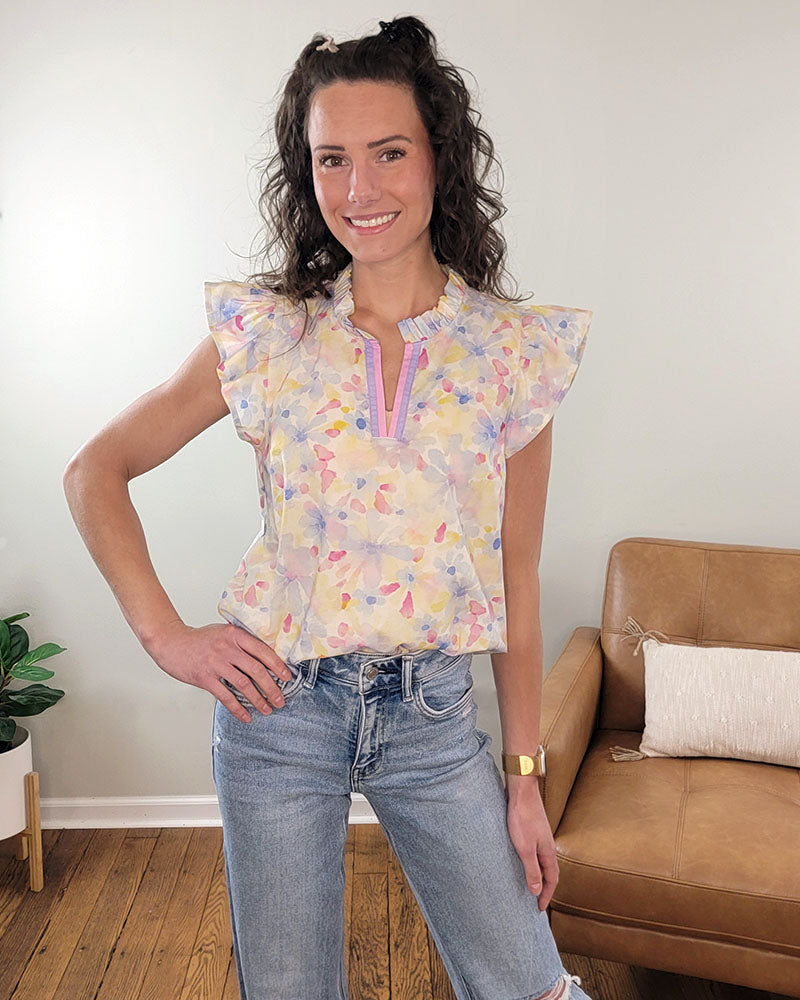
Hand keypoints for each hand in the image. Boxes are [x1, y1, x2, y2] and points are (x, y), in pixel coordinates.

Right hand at [143, 621, 292, 722]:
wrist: (171, 642)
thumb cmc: (199, 639)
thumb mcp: (223, 632)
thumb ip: (241, 641)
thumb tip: (265, 656)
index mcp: (235, 635)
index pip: (262, 650)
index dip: (277, 665)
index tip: (287, 677)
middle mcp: (227, 648)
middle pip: (256, 670)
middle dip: (272, 687)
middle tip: (280, 699)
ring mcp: (216, 663)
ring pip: (243, 684)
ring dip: (258, 699)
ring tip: (267, 709)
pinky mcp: (204, 677)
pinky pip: (225, 696)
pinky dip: (238, 708)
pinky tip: (246, 716)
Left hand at [505, 783, 559, 911]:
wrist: (521, 791)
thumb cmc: (523, 818)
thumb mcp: (525, 848)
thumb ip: (532, 869)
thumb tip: (537, 890)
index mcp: (549, 852)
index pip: (552, 880)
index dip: (546, 895)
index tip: (539, 908)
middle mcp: (547, 846)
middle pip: (549, 872)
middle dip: (544, 888)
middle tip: (536, 901)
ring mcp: (540, 838)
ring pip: (542, 862)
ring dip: (538, 875)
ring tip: (529, 886)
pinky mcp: (532, 831)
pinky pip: (535, 853)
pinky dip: (532, 863)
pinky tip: (522, 863)